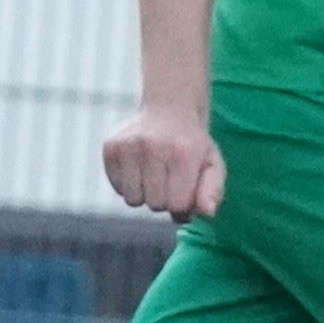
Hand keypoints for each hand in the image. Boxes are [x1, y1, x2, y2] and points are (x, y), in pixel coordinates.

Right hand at [103, 103, 225, 219]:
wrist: (170, 109)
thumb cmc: (193, 145)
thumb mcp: (212, 164)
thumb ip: (213, 191)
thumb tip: (207, 213)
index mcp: (183, 153)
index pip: (177, 204)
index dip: (182, 203)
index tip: (185, 189)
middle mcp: (153, 147)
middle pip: (155, 204)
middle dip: (165, 199)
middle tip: (170, 179)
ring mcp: (128, 146)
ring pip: (133, 199)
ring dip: (145, 195)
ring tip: (154, 176)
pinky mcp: (111, 147)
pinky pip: (117, 188)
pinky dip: (129, 186)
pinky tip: (140, 169)